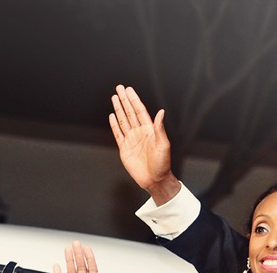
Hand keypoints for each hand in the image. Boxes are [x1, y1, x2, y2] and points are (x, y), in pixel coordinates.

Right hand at [109, 84, 179, 202]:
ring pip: (123, 121)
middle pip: (130, 113)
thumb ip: (159, 128)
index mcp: (150, 130)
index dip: (134, 100)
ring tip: (114, 97)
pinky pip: (118, 134)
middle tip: (119, 88)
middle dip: (124, 100)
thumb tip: (161, 112)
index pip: (140, 111)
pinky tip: (112, 116)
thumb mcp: (163, 145)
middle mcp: (140, 133)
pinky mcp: (124, 149)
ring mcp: (131, 140)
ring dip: (118, 109)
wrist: (155, 180)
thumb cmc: (163, 164)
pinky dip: (114, 125)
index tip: (129, 90)